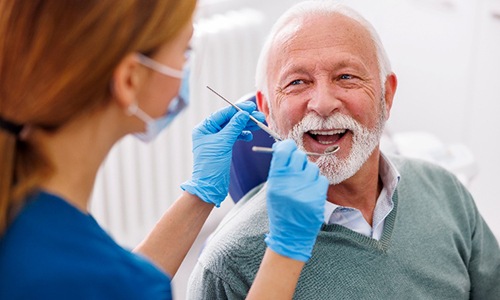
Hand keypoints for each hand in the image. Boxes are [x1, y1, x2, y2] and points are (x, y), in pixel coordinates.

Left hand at [181, 101, 264, 206]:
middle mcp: (209, 132)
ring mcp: (216, 140)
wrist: (210, 186)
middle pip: (229, 120)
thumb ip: (234, 126)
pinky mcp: (222, 147)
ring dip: (246, 125)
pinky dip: (243, 135)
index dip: (237, 109)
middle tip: (259, 116)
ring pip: (233, 128)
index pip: (223, 114)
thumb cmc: (211, 165)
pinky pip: (234, 136)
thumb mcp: (223, 143)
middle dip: (244, 118)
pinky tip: (249, 135)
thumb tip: (244, 113)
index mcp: (204, 128)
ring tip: (259, 124)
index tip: (250, 107)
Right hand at [265, 140, 328, 261]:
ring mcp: (305, 190)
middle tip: (297, 168)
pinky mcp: (318, 197)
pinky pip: (321, 179)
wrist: (290, 234)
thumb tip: (284, 146)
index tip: (288, 147)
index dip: (287, 146)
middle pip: (299, 156)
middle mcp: (290, 183)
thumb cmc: (280, 209)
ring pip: (312, 167)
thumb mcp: (273, 189)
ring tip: (302, 185)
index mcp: (276, 180)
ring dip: (309, 173)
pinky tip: (310, 192)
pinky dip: (317, 183)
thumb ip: (278, 168)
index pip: (284, 151)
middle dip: (298, 160)